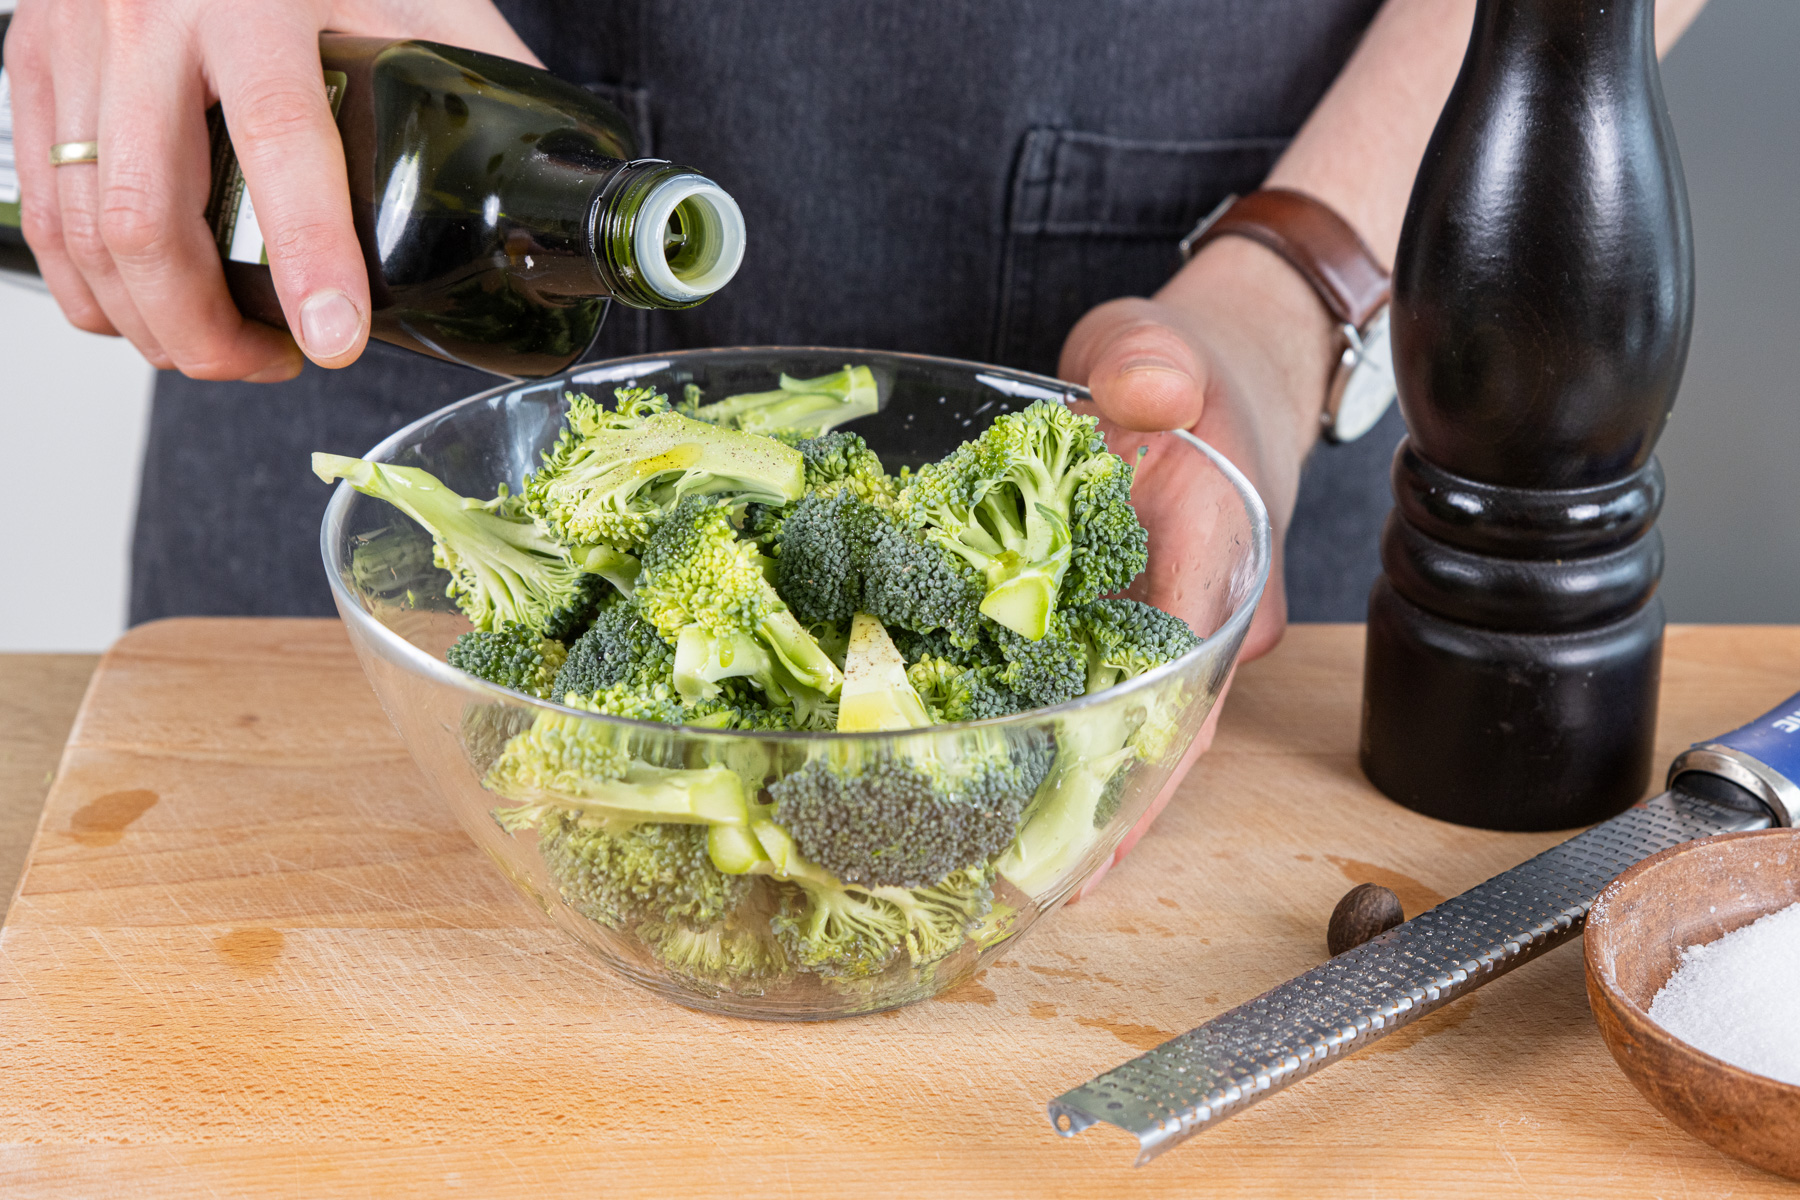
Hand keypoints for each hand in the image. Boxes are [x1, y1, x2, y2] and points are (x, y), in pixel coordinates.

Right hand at [4, 0, 539, 380]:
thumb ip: (480, 69)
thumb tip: (554, 181)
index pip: (277, 141)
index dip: (308, 256)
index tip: (336, 340)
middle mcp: (150, 17)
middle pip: (150, 220)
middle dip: (207, 333)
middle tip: (277, 363)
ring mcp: (76, 42)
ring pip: (87, 232)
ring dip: (155, 325)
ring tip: (230, 348)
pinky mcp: (33, 65)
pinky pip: (47, 212)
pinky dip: (96, 289)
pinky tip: (155, 311)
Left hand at [1058, 236, 1338, 896]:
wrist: (1213, 380)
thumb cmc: (1184, 368)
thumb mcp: (1158, 343)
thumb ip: (1150, 360)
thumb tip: (1148, 396)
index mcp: (1223, 551)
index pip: (1191, 664)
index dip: (1148, 749)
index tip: (1104, 821)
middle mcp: (1212, 614)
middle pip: (1172, 730)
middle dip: (1112, 807)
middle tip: (1030, 878)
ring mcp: (1177, 633)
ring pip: (1146, 733)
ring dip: (1093, 798)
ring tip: (1016, 871)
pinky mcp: (1136, 635)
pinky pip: (1112, 704)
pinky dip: (1076, 751)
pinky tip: (1018, 796)